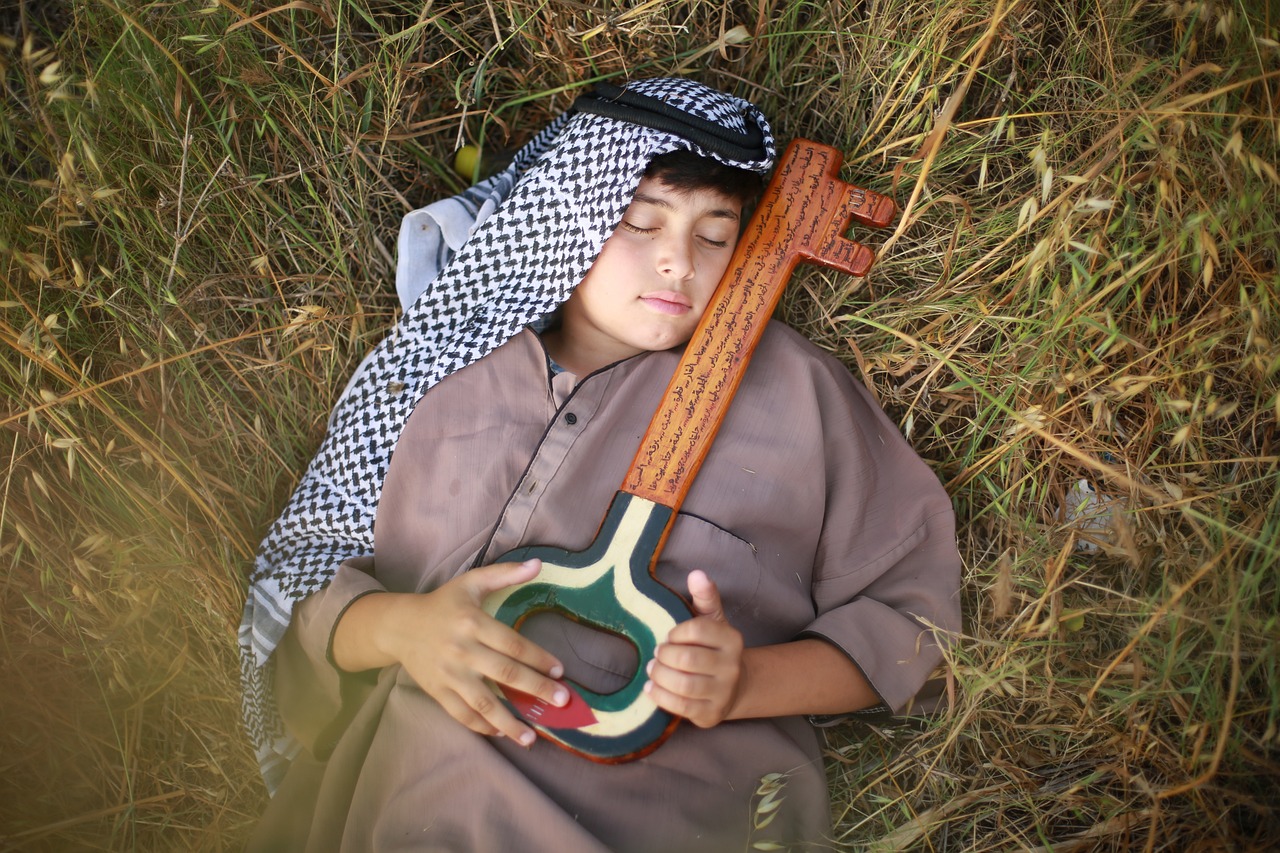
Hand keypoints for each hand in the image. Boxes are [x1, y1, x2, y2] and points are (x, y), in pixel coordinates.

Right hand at [336, 559, 568, 744]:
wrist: (399, 625)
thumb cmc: (443, 603)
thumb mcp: (471, 582)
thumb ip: (505, 573)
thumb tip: (538, 564)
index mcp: (473, 622)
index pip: (513, 644)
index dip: (538, 658)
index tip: (560, 671)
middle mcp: (462, 650)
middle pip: (504, 674)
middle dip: (536, 689)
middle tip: (562, 702)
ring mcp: (448, 674)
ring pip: (483, 703)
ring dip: (509, 722)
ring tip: (531, 737)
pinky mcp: (437, 691)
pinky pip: (461, 714)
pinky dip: (481, 726)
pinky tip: (500, 733)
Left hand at [645, 569, 743, 727]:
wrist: (733, 687)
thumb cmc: (713, 648)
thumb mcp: (712, 621)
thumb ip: (705, 597)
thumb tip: (696, 574)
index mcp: (731, 639)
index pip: (697, 630)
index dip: (675, 633)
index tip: (669, 636)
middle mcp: (731, 666)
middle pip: (687, 660)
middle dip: (664, 657)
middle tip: (656, 655)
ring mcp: (723, 692)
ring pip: (683, 685)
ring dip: (660, 676)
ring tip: (652, 670)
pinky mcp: (711, 714)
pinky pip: (680, 707)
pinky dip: (660, 697)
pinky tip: (651, 689)